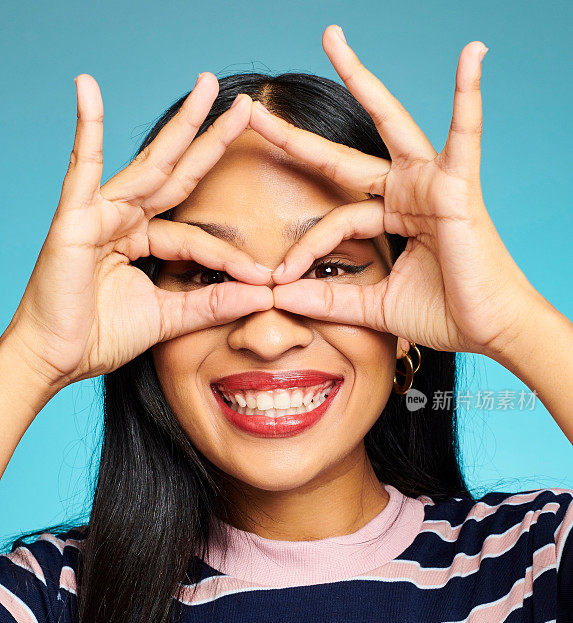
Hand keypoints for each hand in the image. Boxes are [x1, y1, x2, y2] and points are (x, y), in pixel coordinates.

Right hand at [3, 74, 272, 390]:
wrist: (57, 360)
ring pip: (149, 164)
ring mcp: (98, 214)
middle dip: (212, 139)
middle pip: (177, 173)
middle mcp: (123, 219)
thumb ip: (212, 304)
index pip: (195, 237)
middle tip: (247, 106)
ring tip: (208, 85)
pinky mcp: (73, 218)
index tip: (266, 279)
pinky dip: (85, 127)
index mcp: (142, 240)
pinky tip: (88, 88)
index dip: (230, 257)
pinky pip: (82, 167)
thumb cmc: (101, 337)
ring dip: (181, 124)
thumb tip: (264, 296)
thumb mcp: (168, 318)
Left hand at [250, 25, 540, 357]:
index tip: (279, 280)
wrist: (489, 330)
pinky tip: (472, 55)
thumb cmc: (443, 314)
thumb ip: (329, 299)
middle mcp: (407, 193)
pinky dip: (469, 95)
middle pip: (341, 158)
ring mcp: (431, 183)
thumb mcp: (373, 306)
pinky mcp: (458, 186)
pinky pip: (465, 134)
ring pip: (388, 123)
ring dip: (361, 79)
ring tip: (332, 38)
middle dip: (297, 138)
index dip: (303, 248)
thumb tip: (279, 297)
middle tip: (254, 112)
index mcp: (390, 218)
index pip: (333, 220)